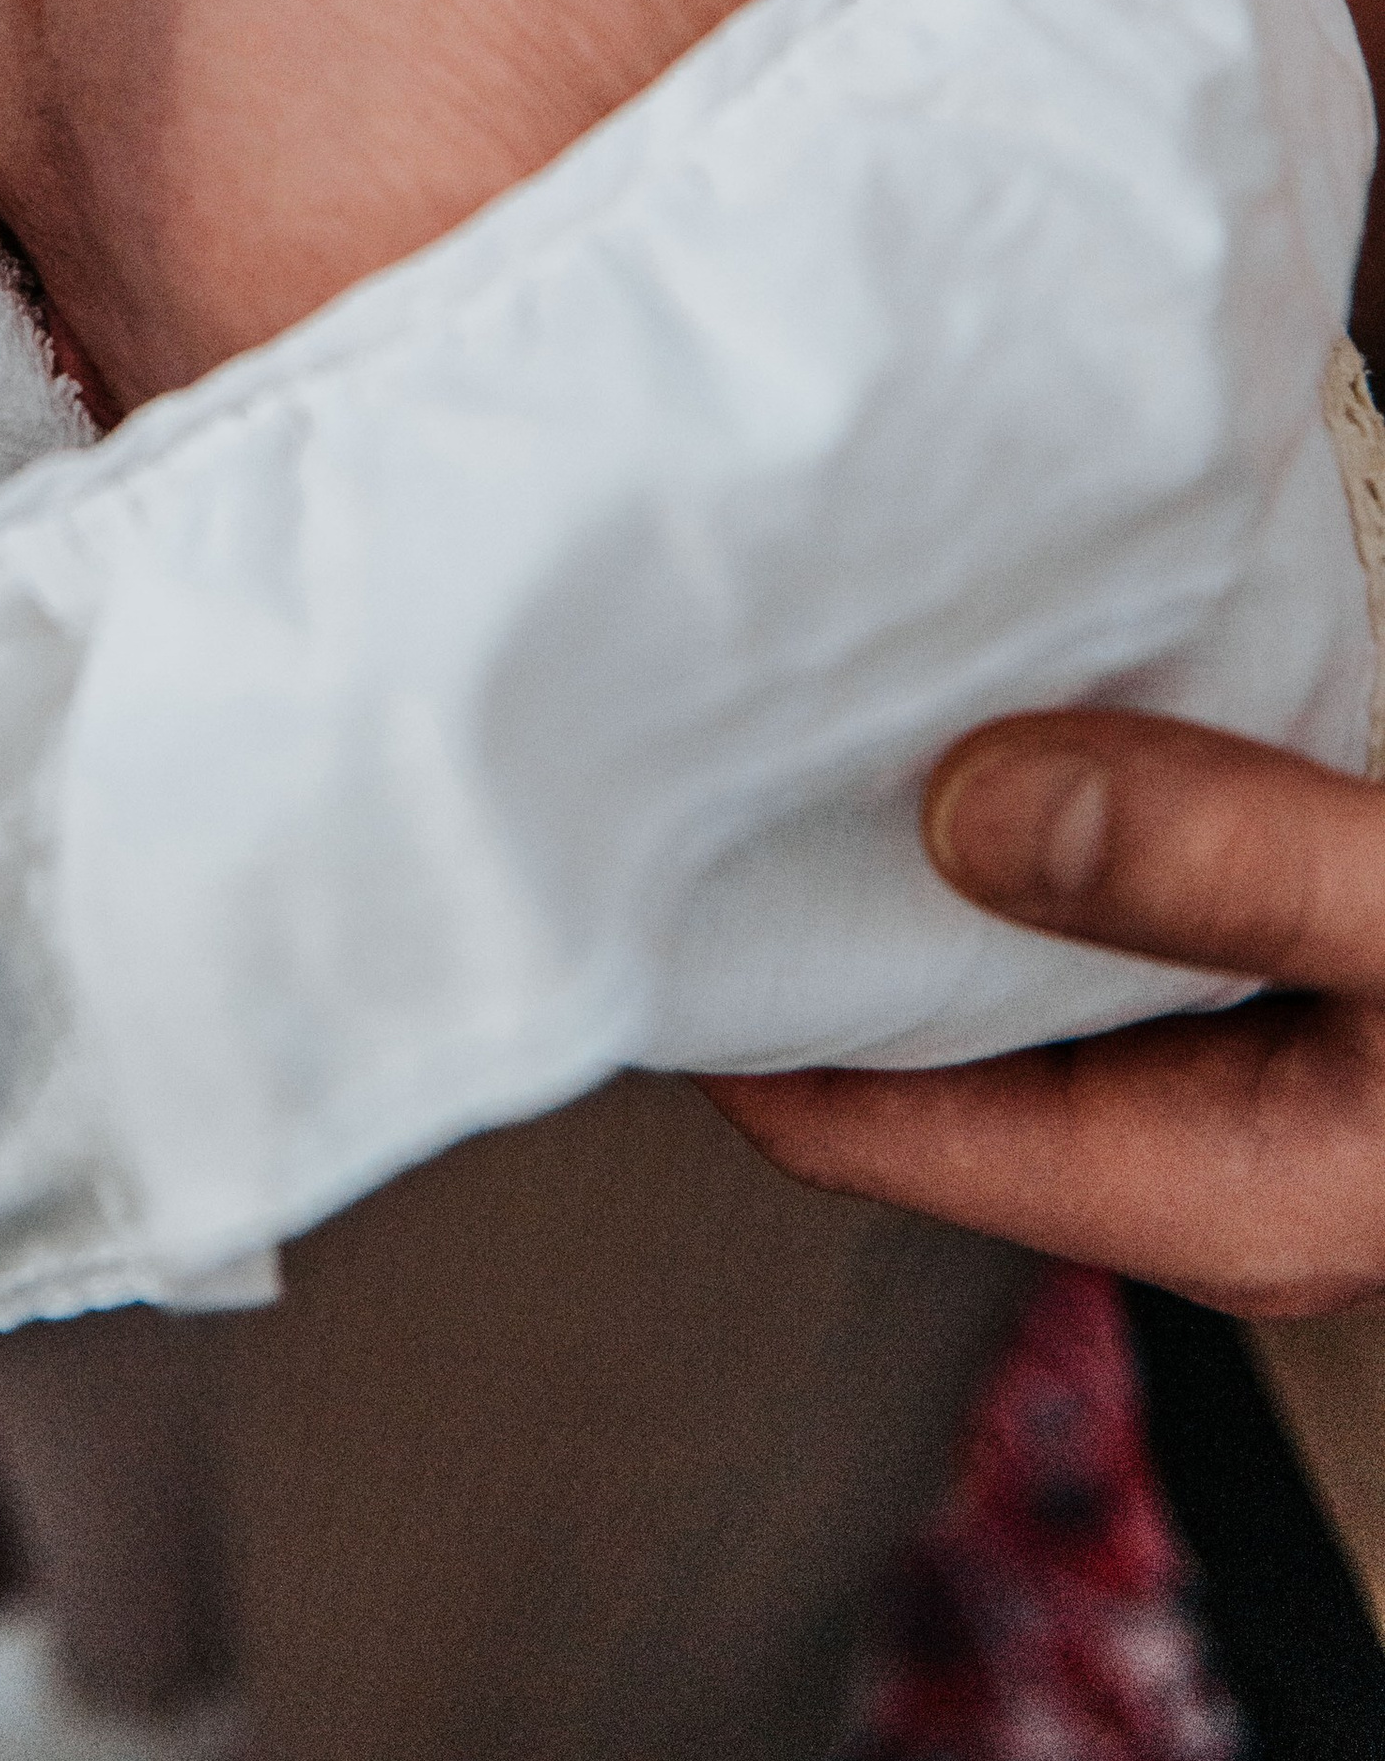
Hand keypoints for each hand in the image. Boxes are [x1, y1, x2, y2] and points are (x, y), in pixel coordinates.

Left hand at [703, 708, 1384, 1316]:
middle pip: (908, 1056)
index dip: (734, 1006)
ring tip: (817, 717)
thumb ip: (1224, 864)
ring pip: (999, 987)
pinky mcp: (1278, 1010)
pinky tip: (1007, 719)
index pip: (859, 1136)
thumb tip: (972, 809)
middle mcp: (1200, 1166)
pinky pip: (1095, 936)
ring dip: (920, 859)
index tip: (634, 860)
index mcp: (1205, 1195)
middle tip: (704, 749)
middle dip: (808, 909)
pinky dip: (1034, 836)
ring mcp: (1239, 1094)